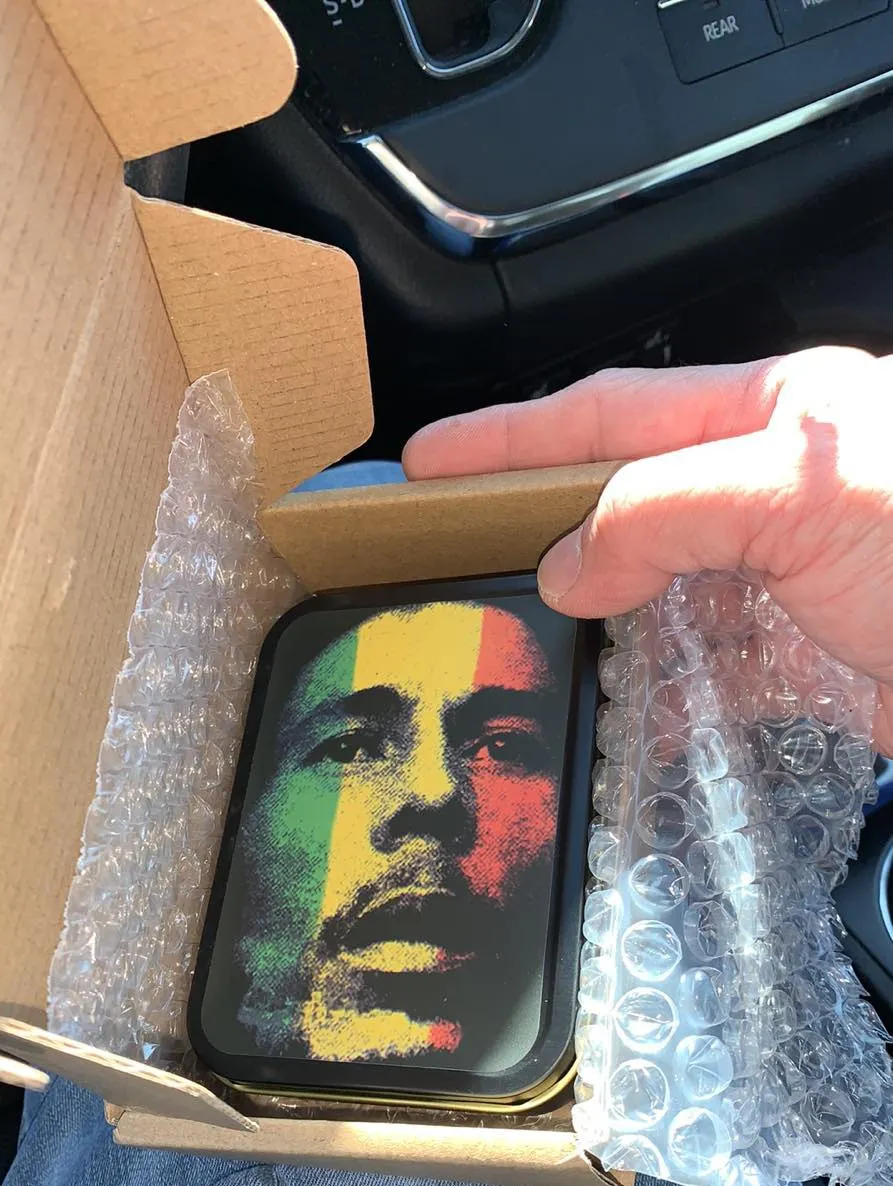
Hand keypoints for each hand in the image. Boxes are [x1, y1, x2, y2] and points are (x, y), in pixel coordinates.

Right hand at [404, 347, 892, 751]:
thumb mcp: (800, 488)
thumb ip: (667, 508)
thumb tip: (569, 563)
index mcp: (769, 418)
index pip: (611, 414)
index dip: (510, 435)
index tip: (428, 460)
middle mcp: (772, 495)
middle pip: (626, 509)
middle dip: (541, 535)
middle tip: (453, 564)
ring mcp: (788, 584)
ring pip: (659, 603)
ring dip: (597, 632)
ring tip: (520, 652)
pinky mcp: (810, 666)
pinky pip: (710, 682)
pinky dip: (662, 704)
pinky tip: (624, 719)